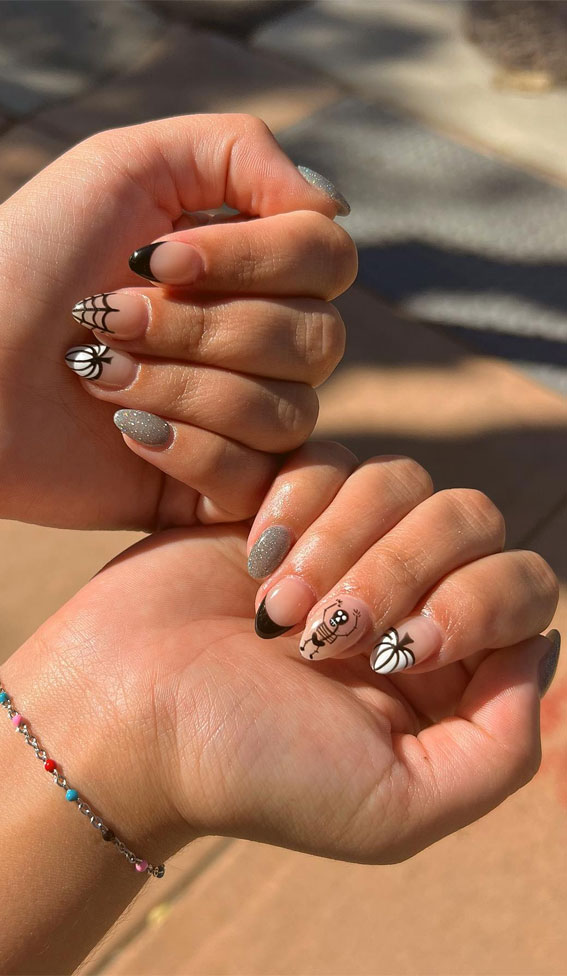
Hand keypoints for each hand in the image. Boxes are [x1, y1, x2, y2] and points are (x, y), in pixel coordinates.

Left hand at [0, 114, 355, 528]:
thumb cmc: (32, 260)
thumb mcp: (124, 166)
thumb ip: (242, 153)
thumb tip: (333, 205)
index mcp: (251, 269)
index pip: (328, 258)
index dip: (252, 259)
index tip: (153, 257)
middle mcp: (261, 343)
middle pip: (319, 340)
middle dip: (204, 328)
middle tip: (112, 319)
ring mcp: (242, 420)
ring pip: (288, 412)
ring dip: (181, 387)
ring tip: (101, 375)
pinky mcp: (215, 490)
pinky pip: (255, 478)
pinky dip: (185, 450)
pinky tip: (123, 431)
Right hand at [3, 445, 557, 873]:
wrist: (124, 716)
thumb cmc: (252, 768)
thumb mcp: (397, 807)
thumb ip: (502, 747)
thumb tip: (541, 644)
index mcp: (444, 673)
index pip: (523, 587)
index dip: (477, 603)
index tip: (401, 650)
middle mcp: (404, 601)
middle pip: (472, 518)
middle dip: (401, 567)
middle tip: (328, 631)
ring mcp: (345, 544)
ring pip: (403, 478)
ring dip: (340, 541)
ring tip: (277, 609)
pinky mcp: (285, 501)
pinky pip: (332, 458)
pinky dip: (297, 502)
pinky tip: (253, 555)